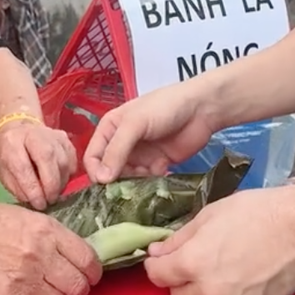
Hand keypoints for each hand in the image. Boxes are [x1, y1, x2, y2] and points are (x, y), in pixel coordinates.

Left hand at [0, 121, 76, 209]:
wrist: (19, 130)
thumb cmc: (10, 155)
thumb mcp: (4, 173)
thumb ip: (18, 188)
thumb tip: (36, 202)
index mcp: (12, 142)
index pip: (23, 166)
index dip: (33, 188)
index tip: (39, 204)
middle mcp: (32, 134)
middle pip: (47, 158)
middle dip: (51, 185)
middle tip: (50, 200)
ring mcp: (51, 133)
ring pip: (62, 160)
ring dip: (61, 182)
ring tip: (55, 193)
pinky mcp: (64, 137)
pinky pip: (72, 158)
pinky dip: (68, 174)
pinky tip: (61, 181)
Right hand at [0, 202, 101, 294]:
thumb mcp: (26, 215)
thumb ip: (52, 234)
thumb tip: (74, 252)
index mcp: (46, 231)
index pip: (87, 258)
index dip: (93, 270)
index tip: (91, 274)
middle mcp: (40, 256)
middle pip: (78, 285)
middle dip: (79, 289)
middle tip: (72, 287)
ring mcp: (25, 281)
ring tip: (48, 292)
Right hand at [84, 79, 218, 182]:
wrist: (202, 109)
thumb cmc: (165, 107)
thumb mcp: (135, 123)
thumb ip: (117, 150)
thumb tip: (101, 179)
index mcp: (110, 128)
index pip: (92, 156)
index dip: (95, 171)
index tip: (104, 183)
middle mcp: (122, 143)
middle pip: (109, 171)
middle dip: (116, 180)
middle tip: (126, 187)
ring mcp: (140, 155)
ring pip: (128, 178)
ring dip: (135, 182)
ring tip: (148, 174)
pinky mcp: (157, 164)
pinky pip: (146, 181)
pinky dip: (151, 181)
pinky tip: (162, 169)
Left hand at [144, 186, 294, 294]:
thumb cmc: (259, 214)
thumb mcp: (209, 215)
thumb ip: (179, 239)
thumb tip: (158, 252)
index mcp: (193, 264)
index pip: (157, 276)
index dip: (157, 264)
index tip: (161, 258)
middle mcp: (210, 291)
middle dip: (180, 279)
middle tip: (194, 258)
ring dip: (204, 290)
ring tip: (222, 265)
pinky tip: (242, 275)